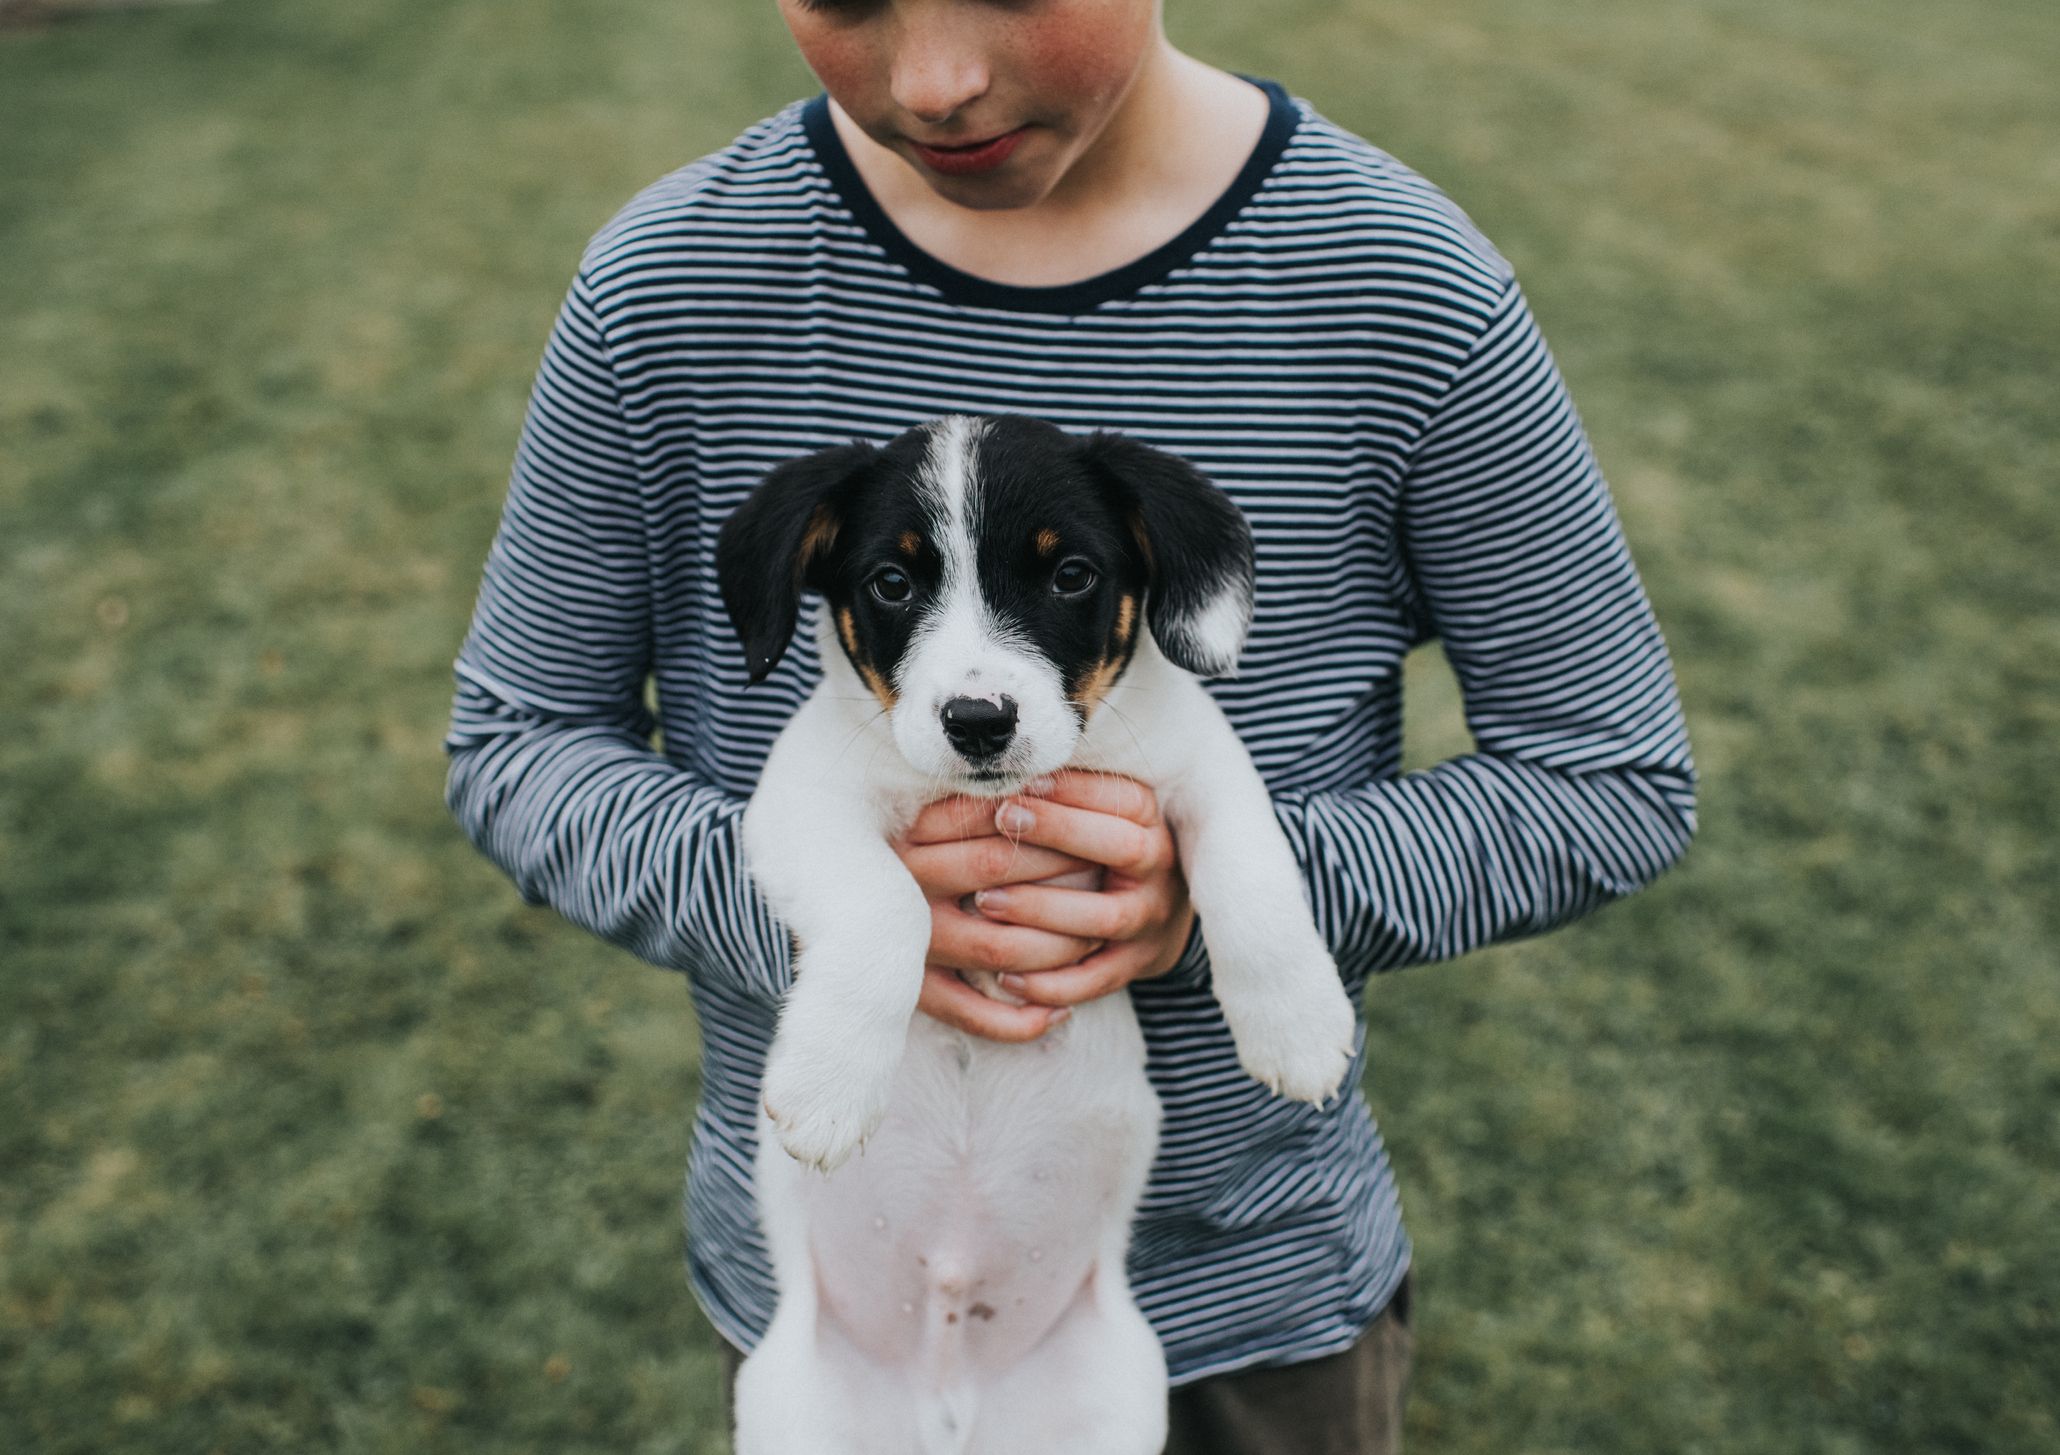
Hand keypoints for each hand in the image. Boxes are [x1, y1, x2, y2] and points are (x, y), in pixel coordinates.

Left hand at [892, 772, 1194, 1043]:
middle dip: (1061, 830)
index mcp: (1151, 822)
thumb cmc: (1105, 847)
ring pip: (1103, 918)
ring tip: (986, 900)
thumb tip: (1000, 763)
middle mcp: (1157, 870)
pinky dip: (1050, 983)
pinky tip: (1003, 978)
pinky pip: (1093, 980)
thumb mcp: (1102, 811)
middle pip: (1119, 848)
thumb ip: (1065, 793)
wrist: (1160, 913)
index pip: (1121, 799)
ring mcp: (1148, 922)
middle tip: (1004, 816)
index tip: (1023, 779)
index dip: (1073, 788)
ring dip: (1043, 908)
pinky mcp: (1133, 967)